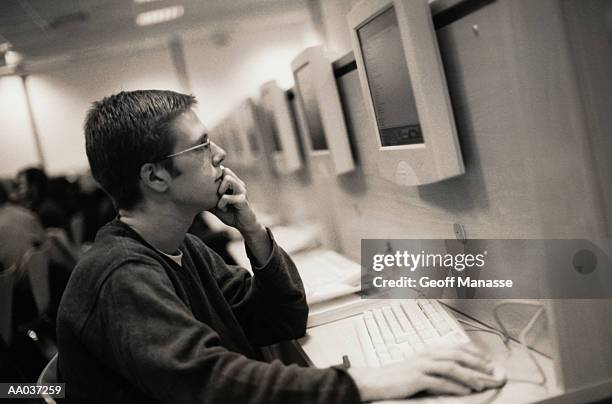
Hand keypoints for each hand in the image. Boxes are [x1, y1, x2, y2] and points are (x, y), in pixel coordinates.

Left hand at [210, 166, 257, 232]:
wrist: (243, 224)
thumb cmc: (228, 212)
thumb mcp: (214, 203)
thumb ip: (206, 196)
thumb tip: (189, 192)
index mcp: (232, 182)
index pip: (222, 168)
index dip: (213, 171)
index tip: (204, 180)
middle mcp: (238, 183)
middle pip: (225, 170)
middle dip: (216, 180)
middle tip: (213, 193)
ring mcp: (242, 191)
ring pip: (228, 179)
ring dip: (219, 189)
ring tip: (217, 200)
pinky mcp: (243, 200)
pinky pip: (228, 197)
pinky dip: (221, 203)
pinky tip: (221, 208)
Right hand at [348, 343, 493, 400]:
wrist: (377, 381)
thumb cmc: (399, 377)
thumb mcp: (419, 367)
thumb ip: (436, 366)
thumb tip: (457, 372)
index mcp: (429, 350)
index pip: (456, 347)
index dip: (475, 354)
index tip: (489, 362)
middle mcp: (427, 355)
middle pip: (457, 355)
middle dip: (477, 364)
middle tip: (492, 372)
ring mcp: (422, 365)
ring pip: (451, 367)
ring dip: (469, 375)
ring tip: (482, 383)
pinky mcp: (417, 378)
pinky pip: (440, 381)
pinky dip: (454, 386)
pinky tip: (465, 391)